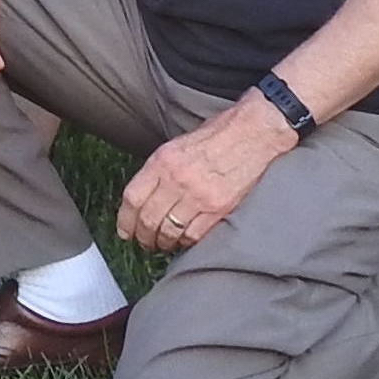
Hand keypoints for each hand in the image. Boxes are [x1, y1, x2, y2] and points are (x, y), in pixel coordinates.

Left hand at [117, 98, 294, 255]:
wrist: (254, 134)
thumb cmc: (217, 136)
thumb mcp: (177, 145)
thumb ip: (159, 170)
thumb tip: (144, 197)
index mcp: (162, 161)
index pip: (132, 198)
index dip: (124, 220)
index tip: (125, 232)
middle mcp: (177, 179)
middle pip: (148, 219)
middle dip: (143, 237)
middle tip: (145, 243)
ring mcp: (198, 196)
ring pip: (169, 231)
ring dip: (163, 243)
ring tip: (163, 244)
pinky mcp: (219, 208)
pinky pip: (194, 235)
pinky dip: (186, 243)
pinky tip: (184, 241)